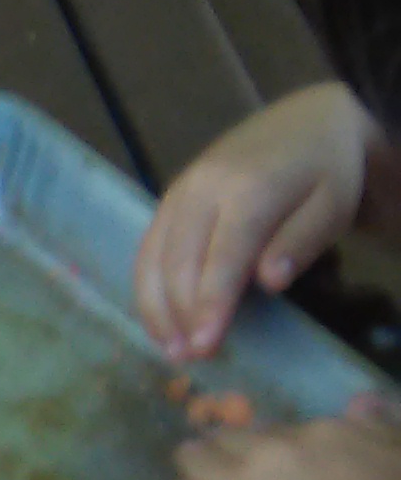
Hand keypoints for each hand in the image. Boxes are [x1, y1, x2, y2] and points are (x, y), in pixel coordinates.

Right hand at [134, 83, 380, 358]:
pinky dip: (148, 288)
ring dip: (155, 307)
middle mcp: (202, 188)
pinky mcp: (170, 198)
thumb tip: (269, 282)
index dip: (209, 304)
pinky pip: (147, 248)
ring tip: (169, 348)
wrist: (310, 121)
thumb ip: (302, 241)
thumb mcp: (334, 204)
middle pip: (178, 261)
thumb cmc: (328, 172)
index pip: (222, 256)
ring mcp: (179, 191)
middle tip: (190, 358)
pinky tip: (159, 318)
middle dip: (179, 314)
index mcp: (248, 188)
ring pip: (152, 258)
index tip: (205, 346)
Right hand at [171, 414, 400, 479]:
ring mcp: (329, 435)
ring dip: (287, 440)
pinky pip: (356, 420)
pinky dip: (348, 429)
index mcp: (235, 475)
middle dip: (231, 443)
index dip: (192, 459)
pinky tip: (352, 442)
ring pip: (294, 428)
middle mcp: (276, 445)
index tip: (191, 462)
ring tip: (295, 456)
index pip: (199, 456)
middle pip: (242, 434)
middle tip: (236, 455)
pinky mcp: (375, 434)